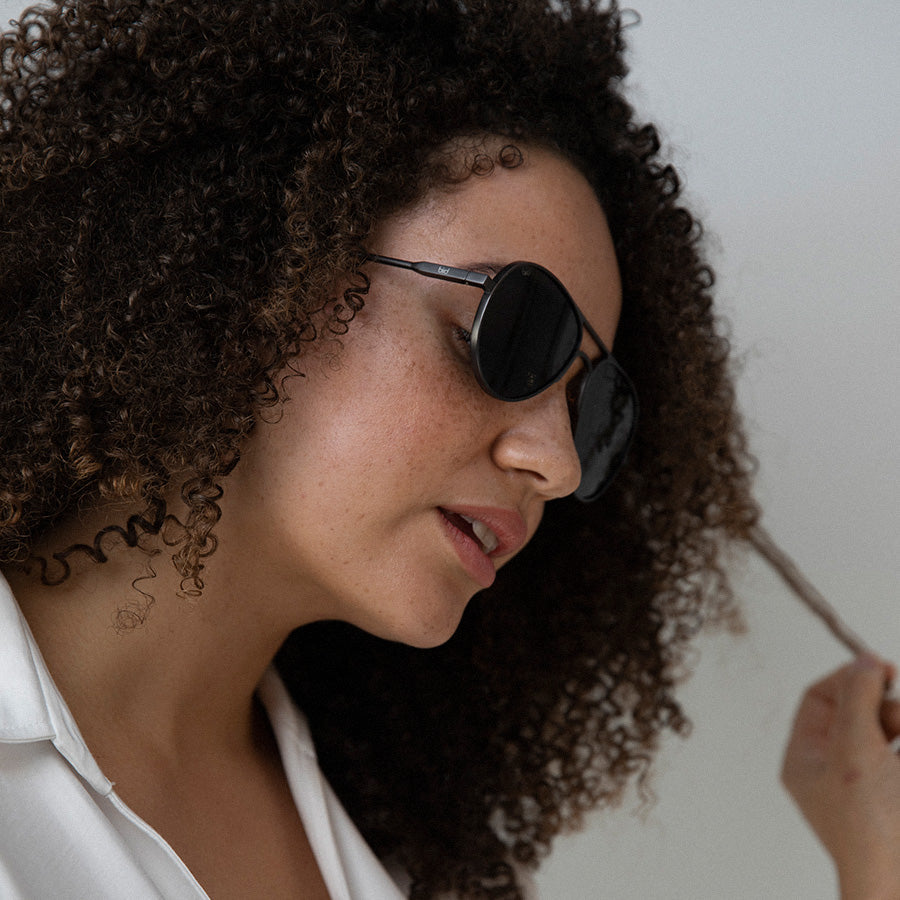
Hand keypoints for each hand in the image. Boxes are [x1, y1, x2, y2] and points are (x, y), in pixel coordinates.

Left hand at [782, 655, 899, 899]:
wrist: (898, 887)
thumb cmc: (871, 827)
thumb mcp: (855, 752)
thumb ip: (857, 701)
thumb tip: (864, 659)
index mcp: (805, 758)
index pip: (820, 698)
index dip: (851, 677)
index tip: (884, 667)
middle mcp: (832, 768)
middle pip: (856, 711)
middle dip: (884, 702)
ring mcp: (867, 783)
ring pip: (885, 730)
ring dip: (898, 719)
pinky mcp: (893, 792)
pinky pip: (894, 753)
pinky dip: (899, 739)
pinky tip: (899, 754)